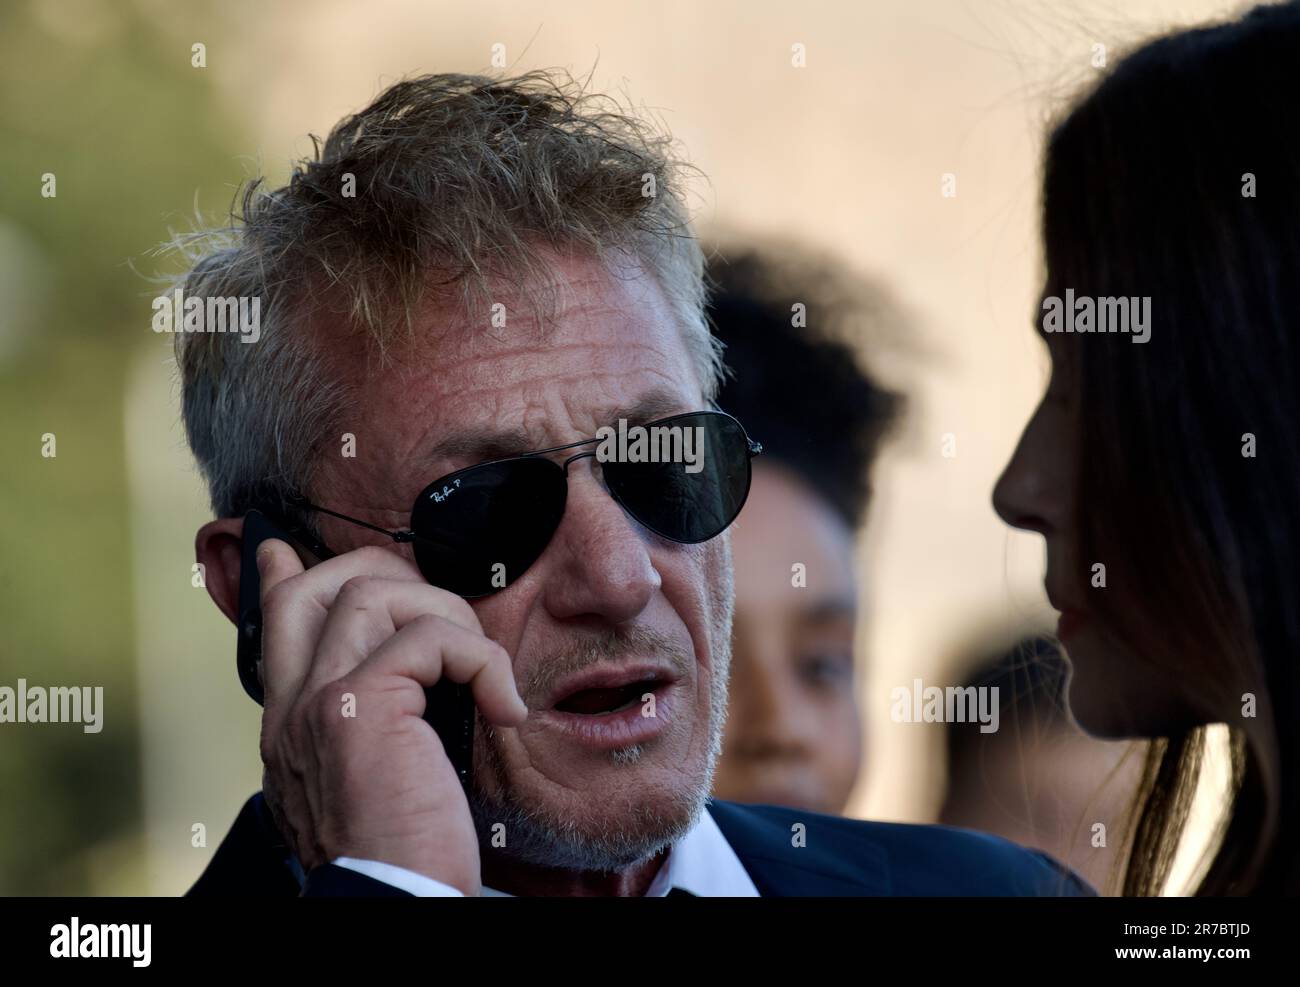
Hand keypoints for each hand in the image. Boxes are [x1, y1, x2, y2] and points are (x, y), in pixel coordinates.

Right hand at [254, 540, 526, 894]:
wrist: (395, 904)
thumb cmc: (403, 854)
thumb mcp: (374, 780)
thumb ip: (371, 727)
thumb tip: (400, 686)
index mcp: (291, 727)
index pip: (275, 628)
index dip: (283, 578)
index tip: (280, 551)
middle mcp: (292, 708)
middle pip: (318, 587)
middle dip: (385, 572)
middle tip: (440, 606)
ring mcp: (319, 701)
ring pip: (374, 594)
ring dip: (448, 617)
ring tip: (482, 673)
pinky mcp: (361, 706)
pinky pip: (431, 638)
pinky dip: (483, 662)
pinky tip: (503, 709)